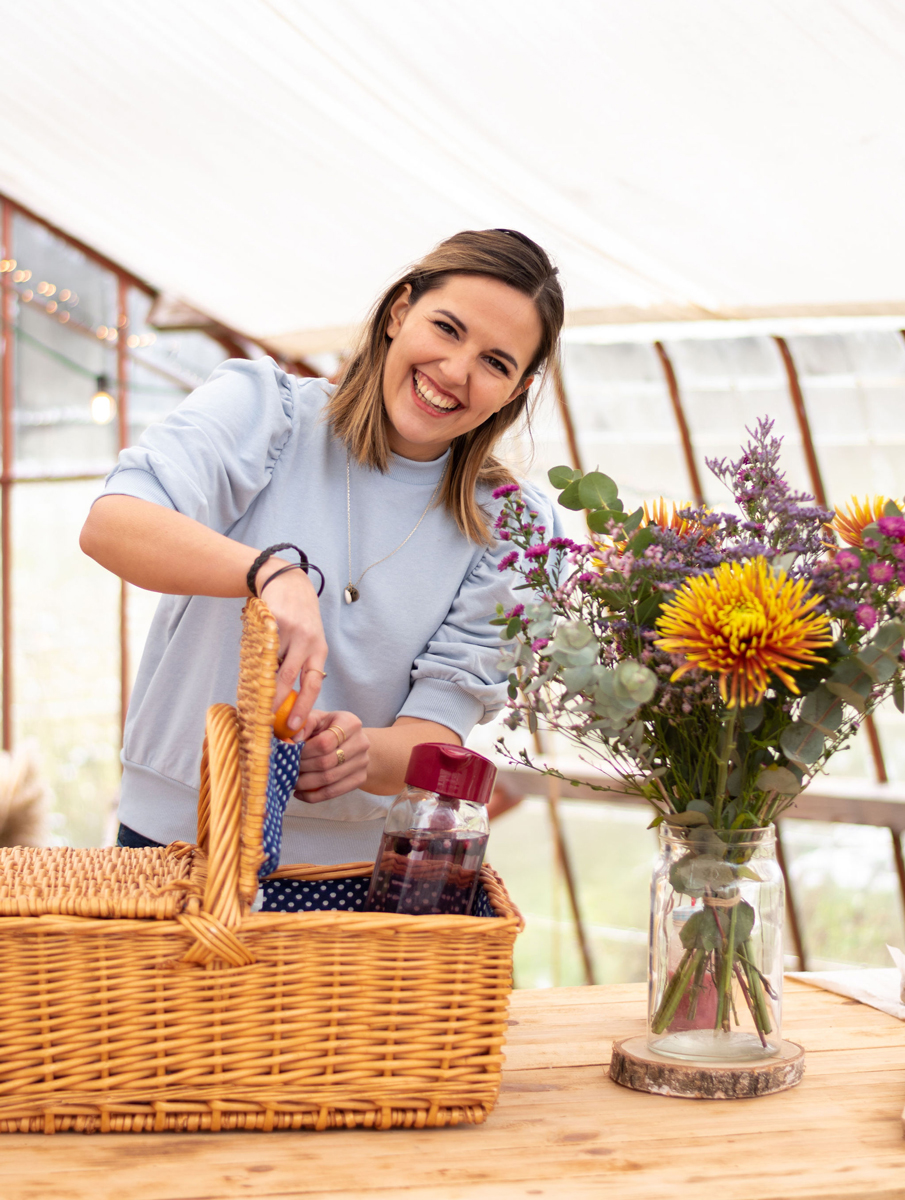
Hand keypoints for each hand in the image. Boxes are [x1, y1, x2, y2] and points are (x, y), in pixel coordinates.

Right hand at [256, 559, 327, 733]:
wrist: (288, 581)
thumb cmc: (298, 618)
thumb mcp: (309, 640)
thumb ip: (299, 665)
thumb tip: (282, 700)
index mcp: (319, 650)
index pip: (313, 684)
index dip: (303, 707)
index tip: (293, 726)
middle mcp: (308, 641)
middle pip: (290, 678)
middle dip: (277, 702)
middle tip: (266, 720)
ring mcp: (289, 630)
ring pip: (270, 664)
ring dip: (260, 684)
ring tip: (252, 700)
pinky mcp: (272, 620)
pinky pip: (258, 647)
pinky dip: (251, 661)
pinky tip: (247, 671)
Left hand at [294, 710, 369, 803]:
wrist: (352, 741)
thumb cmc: (328, 728)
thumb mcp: (317, 718)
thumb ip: (304, 724)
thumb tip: (293, 739)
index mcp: (350, 723)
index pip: (324, 743)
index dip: (304, 751)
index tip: (291, 753)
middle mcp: (361, 742)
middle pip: (326, 762)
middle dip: (303, 767)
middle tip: (288, 769)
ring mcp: (363, 762)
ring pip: (329, 779)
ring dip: (305, 783)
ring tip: (291, 781)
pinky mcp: (360, 778)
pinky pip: (334, 792)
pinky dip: (313, 796)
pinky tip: (300, 793)